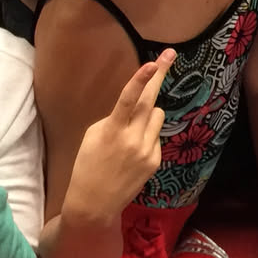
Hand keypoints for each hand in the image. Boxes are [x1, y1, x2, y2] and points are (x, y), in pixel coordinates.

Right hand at [62, 51, 173, 223]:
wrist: (95, 202)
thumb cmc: (88, 164)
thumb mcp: (93, 137)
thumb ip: (115, 119)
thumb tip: (135, 106)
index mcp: (112, 130)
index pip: (128, 100)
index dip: (140, 80)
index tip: (152, 64)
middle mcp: (133, 139)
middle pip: (151, 100)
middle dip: (158, 77)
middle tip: (169, 54)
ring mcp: (147, 150)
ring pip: (157, 116)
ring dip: (148, 114)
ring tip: (132, 130)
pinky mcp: (155, 160)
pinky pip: (156, 135)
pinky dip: (147, 136)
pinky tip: (133, 151)